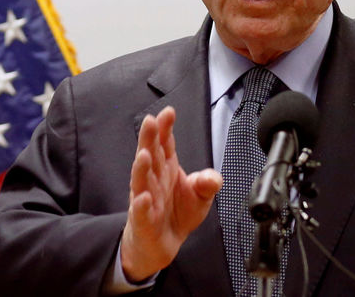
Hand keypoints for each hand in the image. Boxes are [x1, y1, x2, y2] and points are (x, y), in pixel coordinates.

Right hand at [120, 106, 222, 281]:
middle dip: (149, 138)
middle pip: (150, 155)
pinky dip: (141, 205)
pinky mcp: (143, 221)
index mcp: (166, 167)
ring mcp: (146, 198)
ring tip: (144, 154)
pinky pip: (140, 212)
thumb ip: (208, 182)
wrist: (164, 243)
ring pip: (141, 181)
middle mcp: (154, 179)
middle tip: (150, 122)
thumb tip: (213, 177)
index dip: (165, 128)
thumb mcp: (201, 195)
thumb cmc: (178, 213)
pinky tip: (143, 198)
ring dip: (141, 167)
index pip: (164, 143)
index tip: (168, 113)